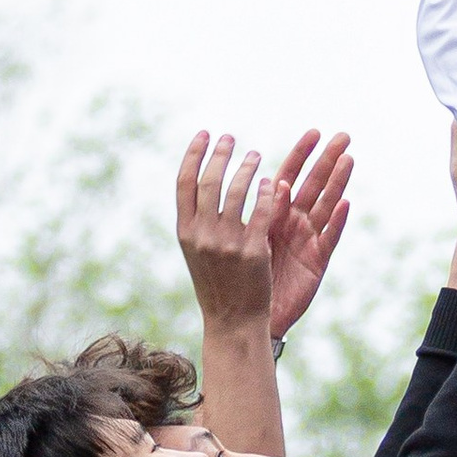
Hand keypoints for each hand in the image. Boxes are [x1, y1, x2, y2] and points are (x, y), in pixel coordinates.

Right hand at [175, 132, 277, 327]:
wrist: (232, 322)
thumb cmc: (216, 285)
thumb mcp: (196, 252)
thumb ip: (197, 221)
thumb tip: (200, 186)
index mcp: (185, 232)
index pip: (184, 183)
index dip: (193, 154)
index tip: (204, 134)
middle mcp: (202, 235)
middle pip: (209, 182)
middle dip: (220, 154)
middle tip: (231, 138)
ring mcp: (227, 244)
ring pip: (237, 192)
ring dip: (246, 168)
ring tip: (255, 155)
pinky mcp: (253, 252)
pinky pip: (261, 213)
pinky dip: (266, 194)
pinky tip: (272, 181)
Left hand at [266, 127, 351, 341]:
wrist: (246, 316)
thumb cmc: (242, 277)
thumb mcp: (248, 238)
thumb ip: (264, 212)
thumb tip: (273, 180)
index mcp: (274, 213)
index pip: (290, 174)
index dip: (302, 154)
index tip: (314, 132)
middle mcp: (294, 222)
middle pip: (313, 184)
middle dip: (327, 160)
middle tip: (344, 136)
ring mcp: (308, 240)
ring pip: (325, 205)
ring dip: (337, 182)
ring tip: (349, 159)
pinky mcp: (317, 262)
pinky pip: (328, 238)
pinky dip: (336, 221)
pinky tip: (345, 203)